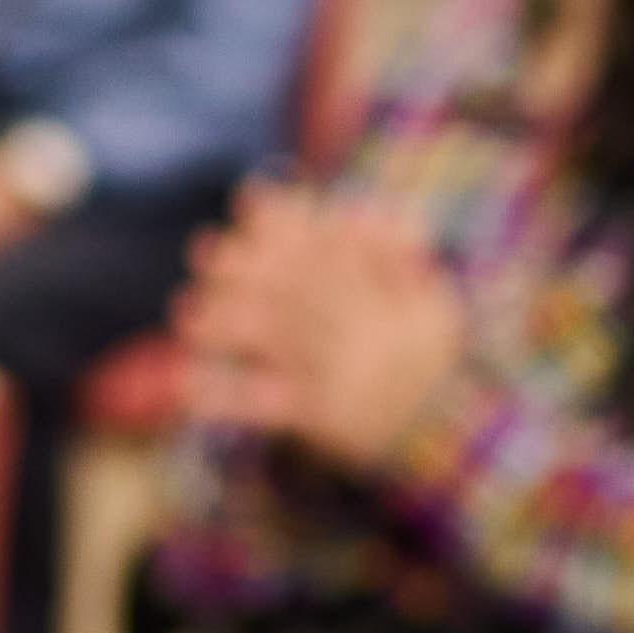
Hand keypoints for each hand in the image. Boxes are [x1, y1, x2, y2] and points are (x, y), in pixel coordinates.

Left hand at [166, 188, 472, 472]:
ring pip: (279, 342)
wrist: (447, 433)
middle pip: (297, 291)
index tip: (250, 199)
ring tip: (187, 314)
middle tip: (204, 251)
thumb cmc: (426, 356)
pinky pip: (270, 406)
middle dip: (248, 269)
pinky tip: (189, 386)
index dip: (289, 223)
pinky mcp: (321, 418)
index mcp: (383, 299)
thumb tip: (353, 210)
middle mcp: (358, 333)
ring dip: (229, 325)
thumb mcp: (429, 299)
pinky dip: (228, 398)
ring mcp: (337, 375)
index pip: (331, 249)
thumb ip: (395, 252)